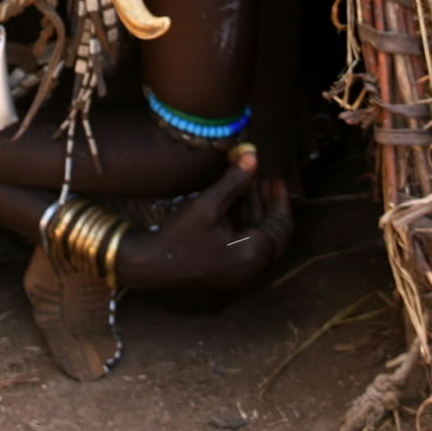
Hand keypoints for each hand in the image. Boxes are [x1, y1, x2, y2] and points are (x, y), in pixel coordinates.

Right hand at [118, 148, 292, 291]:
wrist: (150, 265)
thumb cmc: (179, 235)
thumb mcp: (208, 204)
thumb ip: (235, 180)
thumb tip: (253, 155)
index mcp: (254, 254)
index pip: (281, 224)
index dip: (280, 199)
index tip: (275, 178)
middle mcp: (254, 269)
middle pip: (276, 234)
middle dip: (271, 205)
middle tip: (267, 182)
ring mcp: (242, 275)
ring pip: (262, 240)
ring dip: (259, 213)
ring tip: (251, 186)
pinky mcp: (230, 273)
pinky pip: (250, 248)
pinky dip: (248, 226)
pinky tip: (238, 205)